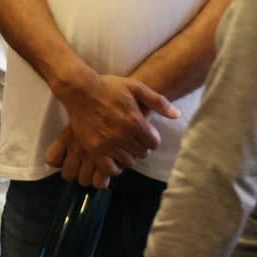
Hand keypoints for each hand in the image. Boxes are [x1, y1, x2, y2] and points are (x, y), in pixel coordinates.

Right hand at [47, 73, 179, 184]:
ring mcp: (107, 144)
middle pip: (142, 153)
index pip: (153, 143)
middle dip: (140, 147)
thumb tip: (177, 115)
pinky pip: (109, 168)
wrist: (80, 90)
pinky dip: (114, 166)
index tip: (144, 134)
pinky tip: (113, 158)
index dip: (151, 139)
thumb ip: (158, 101)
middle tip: (132, 139)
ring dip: (128, 156)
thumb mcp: (136, 87)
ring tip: (122, 147)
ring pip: (128, 162)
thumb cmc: (109, 87)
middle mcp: (123, 135)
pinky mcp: (94, 150)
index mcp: (135, 121)